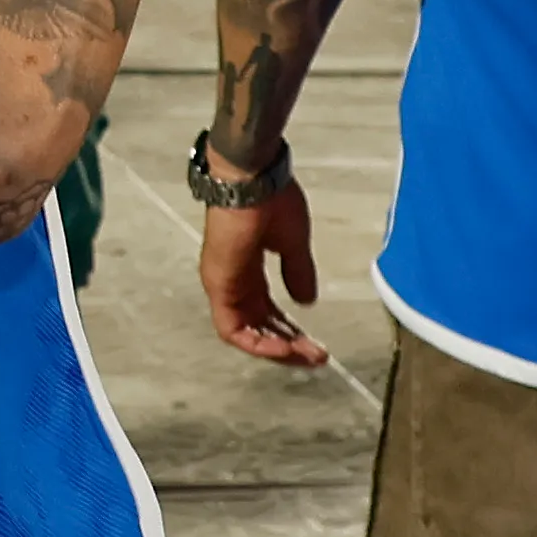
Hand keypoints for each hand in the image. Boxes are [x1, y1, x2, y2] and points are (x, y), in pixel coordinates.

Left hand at [195, 176, 328, 366]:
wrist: (251, 179)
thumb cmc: (270, 200)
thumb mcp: (292, 242)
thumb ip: (297, 272)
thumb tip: (306, 300)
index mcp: (246, 270)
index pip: (265, 311)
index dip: (289, 330)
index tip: (315, 342)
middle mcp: (231, 281)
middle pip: (257, 326)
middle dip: (288, 345)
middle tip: (317, 357)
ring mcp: (222, 284)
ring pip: (245, 332)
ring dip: (276, 348)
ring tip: (308, 357)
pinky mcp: (219, 285)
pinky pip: (233, 328)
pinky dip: (258, 343)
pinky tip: (286, 348)